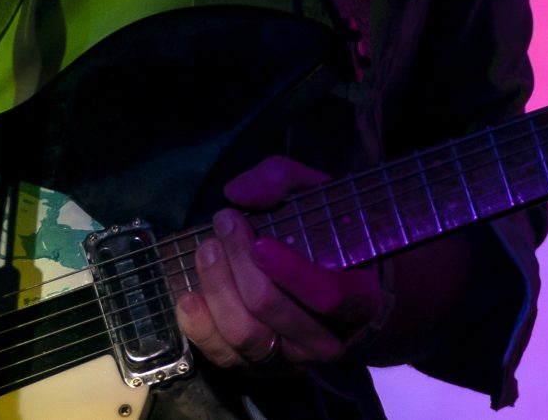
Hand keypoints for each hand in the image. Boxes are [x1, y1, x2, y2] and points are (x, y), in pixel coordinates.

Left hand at [176, 158, 388, 375]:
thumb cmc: (324, 233)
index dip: (292, 273)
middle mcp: (325, 339)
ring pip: (246, 335)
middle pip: (273, 310)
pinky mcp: (256, 367)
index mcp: (357, 300)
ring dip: (218, 288)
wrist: (331, 285)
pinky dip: (201, 327)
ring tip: (207, 249)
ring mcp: (289, 359)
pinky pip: (223, 356)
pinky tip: (190, 296)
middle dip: (240, 263)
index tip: (260, 242)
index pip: (327, 296)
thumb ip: (280, 180)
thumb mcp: (313, 193)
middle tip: (225, 221)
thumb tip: (238, 193)